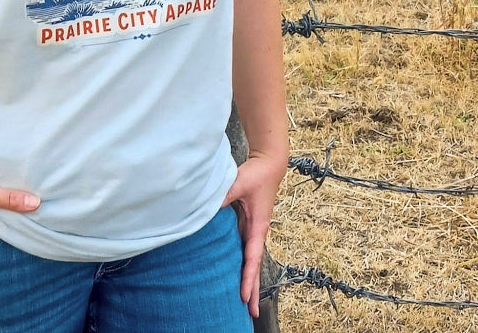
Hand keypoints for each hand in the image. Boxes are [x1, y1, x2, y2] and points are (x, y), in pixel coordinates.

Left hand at [221, 152, 286, 317]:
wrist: (269, 164)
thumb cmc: (256, 175)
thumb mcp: (239, 183)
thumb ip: (224, 195)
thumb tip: (208, 207)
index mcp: (258, 226)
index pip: (252, 258)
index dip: (248, 278)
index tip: (245, 297)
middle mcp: (257, 231)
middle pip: (254, 266)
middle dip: (253, 289)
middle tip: (251, 314)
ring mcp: (253, 229)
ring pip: (250, 259)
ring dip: (249, 279)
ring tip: (245, 301)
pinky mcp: (248, 224)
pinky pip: (245, 249)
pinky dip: (243, 263)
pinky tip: (236, 271)